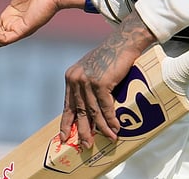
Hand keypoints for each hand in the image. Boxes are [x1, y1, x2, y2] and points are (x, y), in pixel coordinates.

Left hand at [61, 14, 156, 148]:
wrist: (124, 41)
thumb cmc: (112, 56)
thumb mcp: (94, 70)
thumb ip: (88, 86)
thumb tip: (90, 109)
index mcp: (72, 77)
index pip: (68, 105)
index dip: (66, 123)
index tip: (64, 137)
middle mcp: (76, 79)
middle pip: (79, 111)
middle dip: (83, 131)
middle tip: (86, 146)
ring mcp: (87, 81)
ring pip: (93, 112)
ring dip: (102, 128)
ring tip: (108, 139)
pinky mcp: (100, 83)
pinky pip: (105, 107)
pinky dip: (111, 119)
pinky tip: (115, 128)